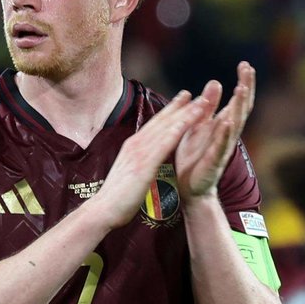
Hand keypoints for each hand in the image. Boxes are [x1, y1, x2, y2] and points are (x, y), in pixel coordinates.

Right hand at [91, 90, 210, 227]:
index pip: (154, 126)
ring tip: (201, 102)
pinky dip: (177, 130)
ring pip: (167, 128)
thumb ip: (137, 163)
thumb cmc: (116, 198)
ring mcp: (140, 152)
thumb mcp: (128, 174)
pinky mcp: (144, 164)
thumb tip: (143, 161)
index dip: (168, 112)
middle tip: (193, 93)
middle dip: (178, 106)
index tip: (180, 101)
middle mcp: (136, 144)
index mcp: (132, 147)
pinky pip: (164, 144)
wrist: (103, 210)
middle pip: (161, 121)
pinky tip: (188, 121)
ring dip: (185, 113)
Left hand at [176, 62, 256, 200]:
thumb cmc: (193, 156)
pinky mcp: (213, 162)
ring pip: (234, 125)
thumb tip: (216, 81)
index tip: (245, 64)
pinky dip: (224, 134)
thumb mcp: (198, 125)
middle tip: (247, 69)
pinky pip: (220, 146)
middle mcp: (227, 134)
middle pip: (241, 108)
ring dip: (238, 107)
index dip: (244, 83)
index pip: (238, 101)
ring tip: (241, 89)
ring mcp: (222, 148)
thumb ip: (208, 106)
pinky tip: (226, 121)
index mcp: (222, 124)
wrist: (188, 188)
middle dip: (245, 88)